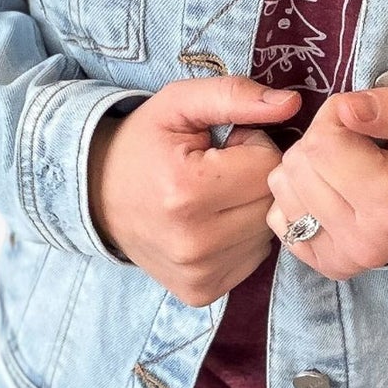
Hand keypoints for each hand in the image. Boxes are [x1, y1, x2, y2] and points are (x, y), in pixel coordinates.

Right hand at [86, 76, 300, 305]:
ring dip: (249, 209)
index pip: (268, 165)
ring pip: (265, 231)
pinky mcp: (202, 292)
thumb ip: (234, 95)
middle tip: (219, 170)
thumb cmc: (143, 144)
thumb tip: (291, 104)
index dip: (252, 147)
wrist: (96, 196)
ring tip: (214, 196)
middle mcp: (194, 242)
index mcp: (188, 191)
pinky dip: (241, 237)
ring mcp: (198, 274)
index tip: (224, 146)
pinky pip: (253, 258)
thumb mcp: (179, 103)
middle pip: (271, 201)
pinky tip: (212, 223)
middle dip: (254, 178)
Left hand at [264, 86, 387, 279]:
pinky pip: (278, 215)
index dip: (337, 116)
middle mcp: (365, 242)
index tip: (365, 121)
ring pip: (282, 186)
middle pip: (298, 165)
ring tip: (347, 167)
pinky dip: (298, 195)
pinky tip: (332, 190)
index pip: (323, 143)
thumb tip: (346, 109)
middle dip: (321, 140)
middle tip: (359, 144)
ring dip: (307, 166)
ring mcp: (342, 259)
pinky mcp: (325, 263)